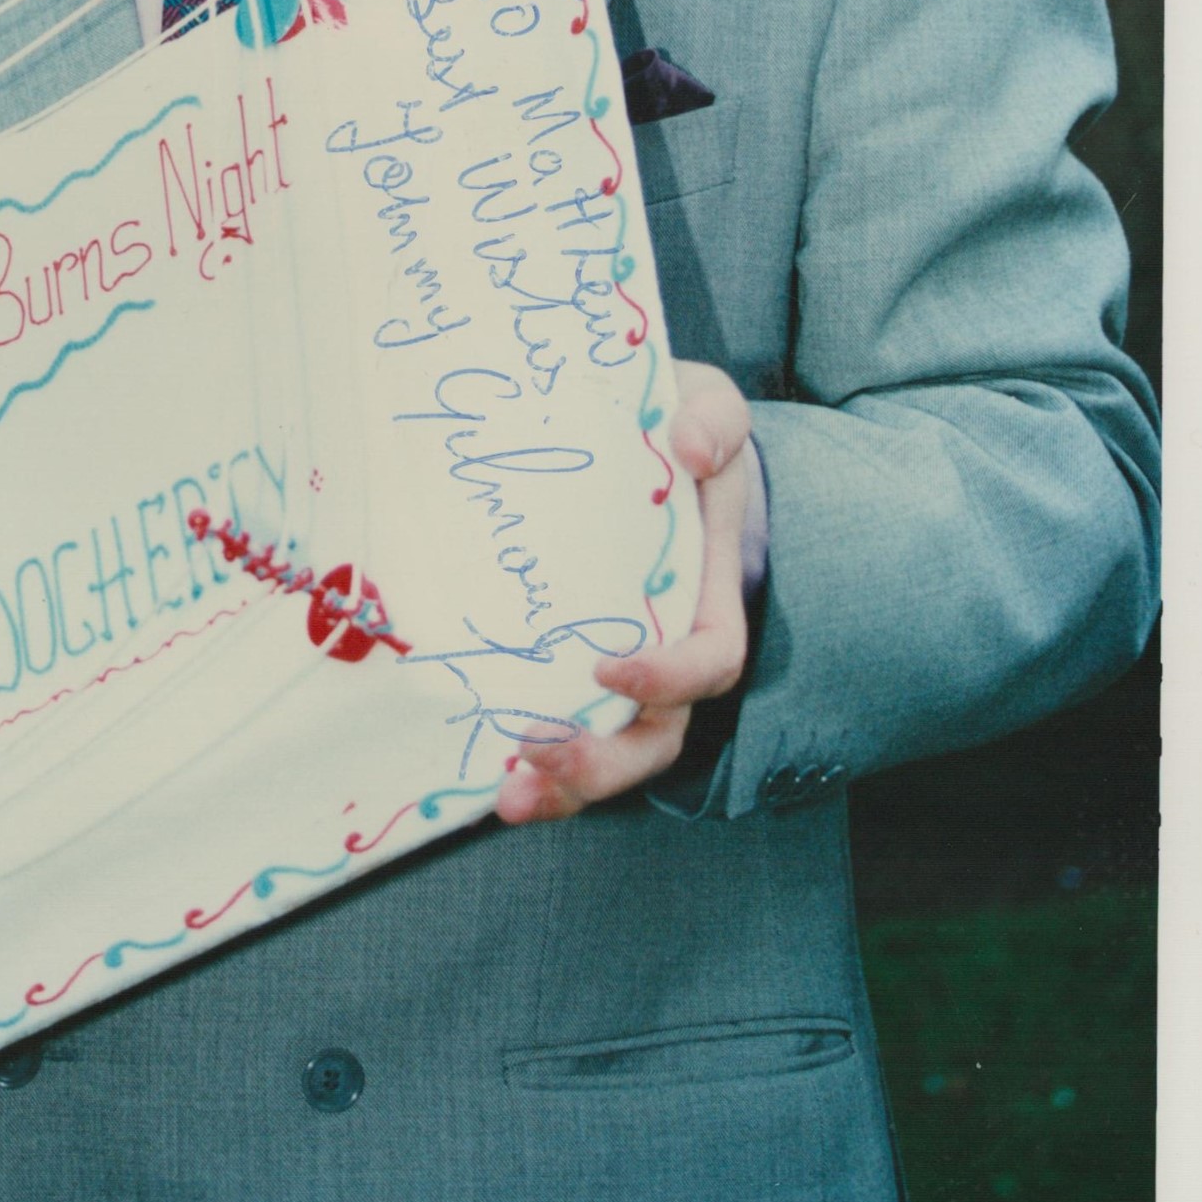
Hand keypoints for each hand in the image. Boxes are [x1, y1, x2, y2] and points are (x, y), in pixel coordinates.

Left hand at [496, 357, 751, 824]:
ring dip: (565, 787)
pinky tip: (489, 783)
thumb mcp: (705, 403)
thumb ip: (712, 419)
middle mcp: (671, 647)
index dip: (667, 676)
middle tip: (536, 753)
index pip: (709, 658)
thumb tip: (691, 447)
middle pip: (660, 735)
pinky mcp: (575, 672)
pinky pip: (569, 736)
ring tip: (508, 798)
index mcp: (707, 590)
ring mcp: (627, 669)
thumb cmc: (678, 425)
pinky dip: (536, 769)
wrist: (645, 443)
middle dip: (605, 761)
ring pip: (614, 753)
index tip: (605, 669)